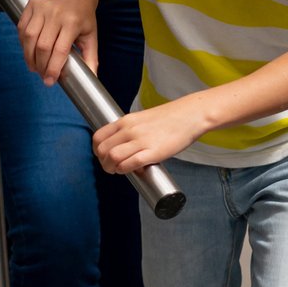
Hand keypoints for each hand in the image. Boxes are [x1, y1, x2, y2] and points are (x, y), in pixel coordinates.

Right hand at [17, 0, 97, 82]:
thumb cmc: (83, 16)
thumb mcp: (91, 36)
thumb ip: (91, 58)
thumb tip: (92, 79)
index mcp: (73, 22)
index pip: (60, 50)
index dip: (53, 68)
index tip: (50, 81)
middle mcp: (56, 13)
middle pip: (42, 46)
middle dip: (40, 65)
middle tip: (42, 75)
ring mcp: (42, 7)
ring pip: (29, 38)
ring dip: (29, 56)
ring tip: (34, 66)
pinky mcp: (32, 4)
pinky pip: (22, 28)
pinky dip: (23, 43)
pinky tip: (29, 51)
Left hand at [92, 99, 206, 174]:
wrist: (190, 115)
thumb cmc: (168, 118)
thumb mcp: (142, 119)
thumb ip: (129, 131)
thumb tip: (120, 147)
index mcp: (125, 121)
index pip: (98, 137)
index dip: (97, 151)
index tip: (103, 157)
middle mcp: (130, 130)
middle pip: (103, 150)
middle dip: (103, 163)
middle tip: (111, 167)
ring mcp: (141, 141)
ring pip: (113, 157)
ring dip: (112, 169)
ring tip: (119, 170)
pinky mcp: (153, 152)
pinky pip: (130, 164)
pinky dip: (125, 170)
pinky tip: (131, 170)